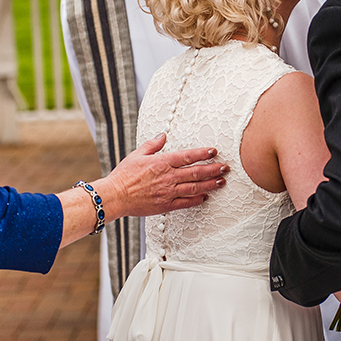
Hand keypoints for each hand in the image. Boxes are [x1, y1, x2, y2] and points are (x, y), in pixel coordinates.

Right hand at [99, 133, 227, 218]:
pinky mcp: (166, 205)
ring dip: (210, 184)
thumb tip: (163, 135)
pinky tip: (206, 196)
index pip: (187, 156)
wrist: (115, 196)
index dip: (202, 153)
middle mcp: (168, 177)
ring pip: (194, 188)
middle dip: (213, 169)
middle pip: (196, 172)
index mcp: (162, 162)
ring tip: (221, 181)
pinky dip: (197, 199)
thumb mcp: (137, 155)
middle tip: (225, 167)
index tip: (213, 151)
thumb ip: (152, 145)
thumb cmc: (124, 175)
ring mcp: (168, 192)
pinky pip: (186, 202)